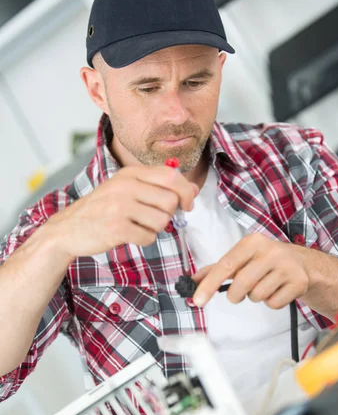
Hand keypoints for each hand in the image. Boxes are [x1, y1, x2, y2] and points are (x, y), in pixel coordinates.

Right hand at [44, 165, 197, 258]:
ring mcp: (120, 207)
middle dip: (169, 214)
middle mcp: (126, 186)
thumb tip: (192, 187)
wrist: (68, 228)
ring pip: (162, 221)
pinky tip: (129, 235)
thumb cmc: (102, 209)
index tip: (187, 204)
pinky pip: (149, 237)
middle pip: (171, 200)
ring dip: (154, 228)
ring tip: (136, 225)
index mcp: (130, 173)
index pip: (172, 175)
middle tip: (152, 217)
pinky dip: (143, 240)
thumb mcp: (127, 189)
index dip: (186, 191)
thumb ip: (159, 186)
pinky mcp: (117, 228)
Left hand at [191, 233, 309, 308]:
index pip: (225, 265)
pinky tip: (277, 290)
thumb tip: (193, 281)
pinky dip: (271, 302)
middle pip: (241, 284)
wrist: (303, 263)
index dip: (209, 284)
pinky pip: (273, 303)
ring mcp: (287, 267)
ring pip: (257, 296)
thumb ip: (217, 269)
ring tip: (264, 285)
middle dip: (235, 295)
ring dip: (255, 297)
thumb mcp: (242, 258)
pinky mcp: (298, 282)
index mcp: (252, 242)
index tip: (198, 300)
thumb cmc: (265, 261)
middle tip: (239, 293)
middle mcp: (270, 251)